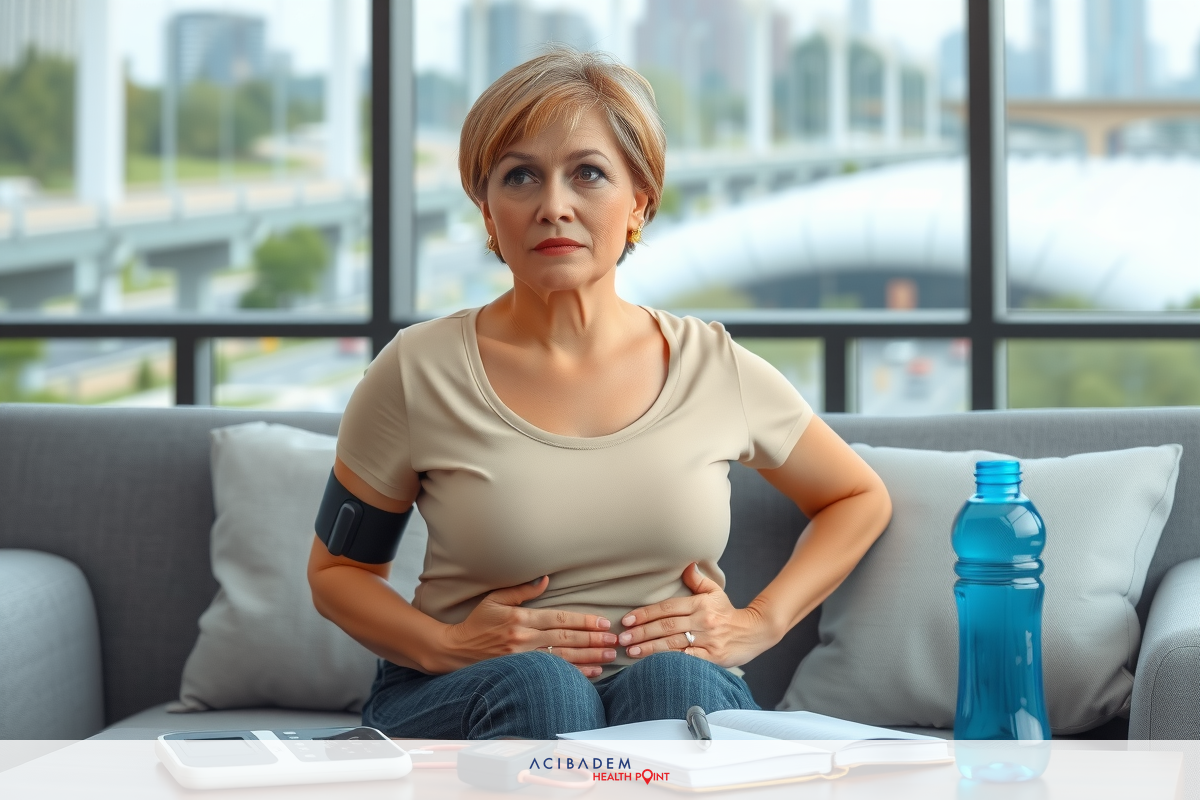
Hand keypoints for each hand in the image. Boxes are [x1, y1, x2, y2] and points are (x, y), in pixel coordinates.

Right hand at [439, 576, 617, 676]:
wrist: (455, 651)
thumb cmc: (477, 622)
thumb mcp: (495, 599)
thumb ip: (521, 590)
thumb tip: (545, 578)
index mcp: (521, 619)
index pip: (560, 619)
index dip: (584, 621)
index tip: (603, 623)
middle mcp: (524, 639)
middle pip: (566, 639)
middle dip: (593, 639)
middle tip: (615, 640)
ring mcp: (523, 658)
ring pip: (563, 657)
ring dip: (589, 657)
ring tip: (609, 655)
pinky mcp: (521, 672)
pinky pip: (553, 672)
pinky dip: (574, 673)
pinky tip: (592, 672)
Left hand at [617, 564, 775, 667]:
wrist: (754, 632)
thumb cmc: (728, 612)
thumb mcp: (715, 592)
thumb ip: (697, 580)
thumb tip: (685, 564)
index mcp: (700, 604)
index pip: (667, 608)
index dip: (646, 613)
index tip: (628, 619)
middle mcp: (703, 621)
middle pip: (666, 626)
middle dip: (642, 632)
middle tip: (623, 638)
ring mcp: (707, 640)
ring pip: (673, 643)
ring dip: (650, 648)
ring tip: (631, 651)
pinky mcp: (712, 657)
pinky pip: (687, 659)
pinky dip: (669, 661)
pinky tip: (653, 664)